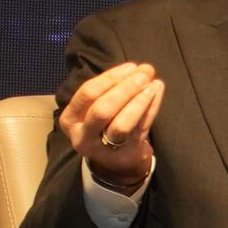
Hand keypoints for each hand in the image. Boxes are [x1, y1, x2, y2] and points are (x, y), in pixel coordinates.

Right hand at [60, 59, 162, 194]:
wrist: (115, 161)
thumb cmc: (104, 125)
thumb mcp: (95, 108)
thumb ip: (110, 89)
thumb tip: (136, 69)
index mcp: (70, 119)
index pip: (87, 94)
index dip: (110, 78)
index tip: (131, 67)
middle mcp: (83, 136)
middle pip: (102, 109)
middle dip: (125, 89)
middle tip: (144, 73)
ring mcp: (104, 148)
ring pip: (122, 124)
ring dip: (139, 100)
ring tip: (153, 83)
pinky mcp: (126, 153)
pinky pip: (141, 128)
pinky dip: (151, 108)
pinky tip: (157, 92)